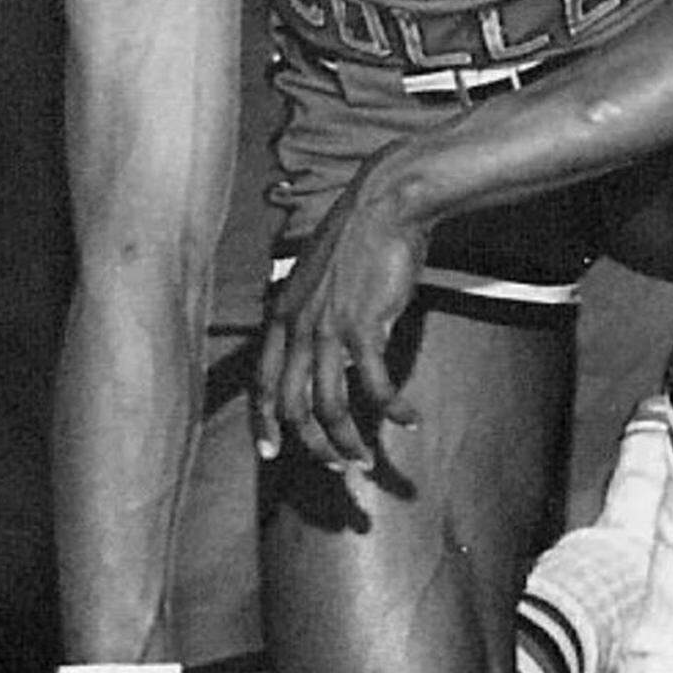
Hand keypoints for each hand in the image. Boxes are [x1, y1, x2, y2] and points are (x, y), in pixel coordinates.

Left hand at [257, 157, 428, 467]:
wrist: (386, 204)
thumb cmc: (361, 239)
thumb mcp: (321, 281)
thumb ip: (317, 318)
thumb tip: (335, 354)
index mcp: (282, 315)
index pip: (263, 382)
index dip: (264, 423)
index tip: (271, 453)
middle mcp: (297, 327)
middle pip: (293, 406)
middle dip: (314, 447)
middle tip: (338, 467)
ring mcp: (328, 329)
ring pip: (328, 407)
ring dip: (348, 442)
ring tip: (368, 459)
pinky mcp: (364, 327)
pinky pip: (375, 387)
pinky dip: (393, 410)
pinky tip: (410, 419)